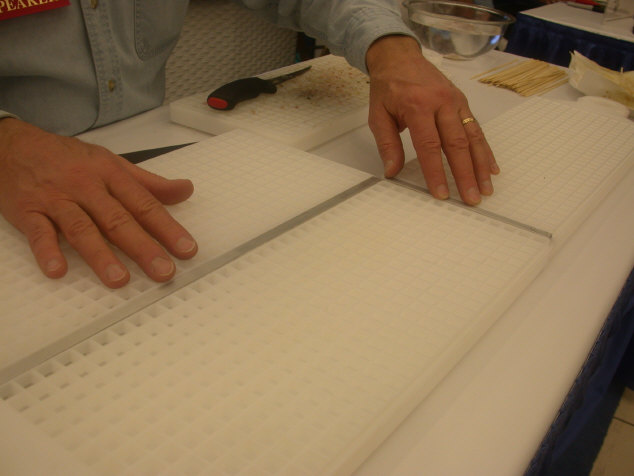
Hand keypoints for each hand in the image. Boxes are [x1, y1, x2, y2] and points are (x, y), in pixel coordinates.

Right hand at [0, 118, 197, 287]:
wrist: (12, 144)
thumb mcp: (112, 163)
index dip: (168, 228)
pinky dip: (47, 251)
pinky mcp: (28, 210)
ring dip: (100, 255)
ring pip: (81, 228)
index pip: (144, 204)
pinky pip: (38, 232)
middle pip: (118, 220)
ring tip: (119, 279)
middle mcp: (86, 186)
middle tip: (163, 271)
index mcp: (110, 174)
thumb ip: (149, 183)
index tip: (187, 249)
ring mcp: (56, 199)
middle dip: (143, 247)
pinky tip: (58, 270)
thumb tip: (185, 190)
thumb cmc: (68, 158)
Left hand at [365, 35, 498, 204]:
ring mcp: (456, 102)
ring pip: (472, 137)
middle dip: (465, 174)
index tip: (441, 194)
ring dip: (481, 165)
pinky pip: (477, 129)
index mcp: (418, 106)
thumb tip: (392, 172)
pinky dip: (485, 150)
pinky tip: (491, 168)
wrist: (399, 56)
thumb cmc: (387, 88)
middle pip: (457, 144)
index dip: (436, 172)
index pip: (429, 146)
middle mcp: (442, 103)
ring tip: (486, 189)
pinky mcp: (463, 102)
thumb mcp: (377, 115)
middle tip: (472, 198)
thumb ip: (387, 144)